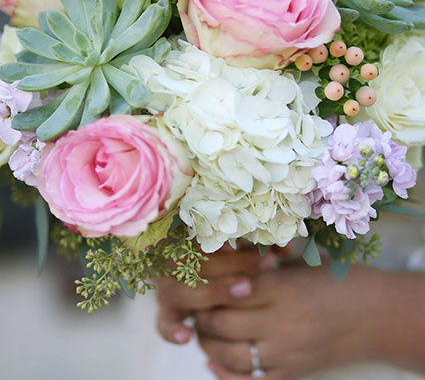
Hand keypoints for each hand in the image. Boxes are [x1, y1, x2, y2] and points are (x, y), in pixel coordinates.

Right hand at [156, 246, 277, 344]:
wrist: (207, 273)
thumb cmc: (233, 256)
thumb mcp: (246, 245)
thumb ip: (262, 245)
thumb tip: (286, 249)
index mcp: (188, 236)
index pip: (200, 232)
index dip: (223, 237)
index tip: (246, 241)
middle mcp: (174, 260)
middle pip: (195, 259)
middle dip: (232, 263)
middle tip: (265, 263)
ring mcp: (169, 287)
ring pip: (180, 290)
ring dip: (214, 291)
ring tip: (246, 289)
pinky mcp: (168, 312)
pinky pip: (164, 322)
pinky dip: (172, 329)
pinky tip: (187, 335)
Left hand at [195, 263, 424, 378]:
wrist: (373, 315)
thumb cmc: (334, 281)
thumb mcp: (296, 266)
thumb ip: (260, 271)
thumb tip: (223, 276)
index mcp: (280, 287)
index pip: (227, 291)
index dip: (206, 290)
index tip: (198, 286)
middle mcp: (279, 321)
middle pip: (221, 324)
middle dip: (201, 318)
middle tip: (195, 310)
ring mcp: (286, 352)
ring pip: (230, 356)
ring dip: (208, 346)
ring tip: (203, 334)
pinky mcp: (293, 373)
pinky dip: (227, 374)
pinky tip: (216, 363)